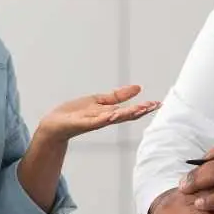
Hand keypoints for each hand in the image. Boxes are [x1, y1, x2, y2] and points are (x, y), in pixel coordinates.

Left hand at [38, 85, 159, 140]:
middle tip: (154, 106)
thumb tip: (138, 88)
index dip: (144, 107)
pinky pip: (95, 121)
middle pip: (125, 115)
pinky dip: (104, 118)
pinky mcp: (81, 124)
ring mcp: (93, 122)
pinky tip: (113, 114)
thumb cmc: (76, 113)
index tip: (158, 103)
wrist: (55, 124)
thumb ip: (118, 96)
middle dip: (140, 111)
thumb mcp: (100, 100)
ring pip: (113, 118)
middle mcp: (104, 119)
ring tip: (139, 109)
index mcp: (109, 113)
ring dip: (126, 114)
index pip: (130, 110)